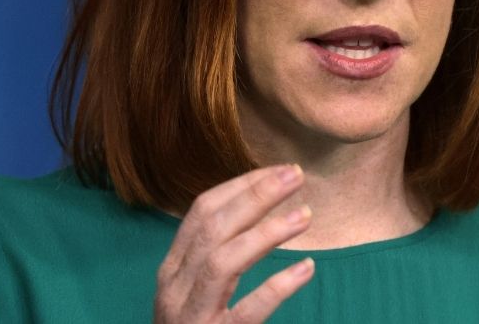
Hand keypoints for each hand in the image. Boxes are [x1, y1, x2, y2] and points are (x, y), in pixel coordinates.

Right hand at [154, 164, 314, 322]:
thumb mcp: (193, 292)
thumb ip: (215, 258)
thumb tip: (256, 211)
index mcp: (172, 269)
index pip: (201, 212)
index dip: (240, 186)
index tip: (276, 170)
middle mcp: (176, 288)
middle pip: (214, 227)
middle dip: (256, 195)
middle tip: (297, 175)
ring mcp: (192, 315)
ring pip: (224, 261)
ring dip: (267, 232)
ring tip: (305, 216)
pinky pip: (248, 311)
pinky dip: (278, 286)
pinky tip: (306, 269)